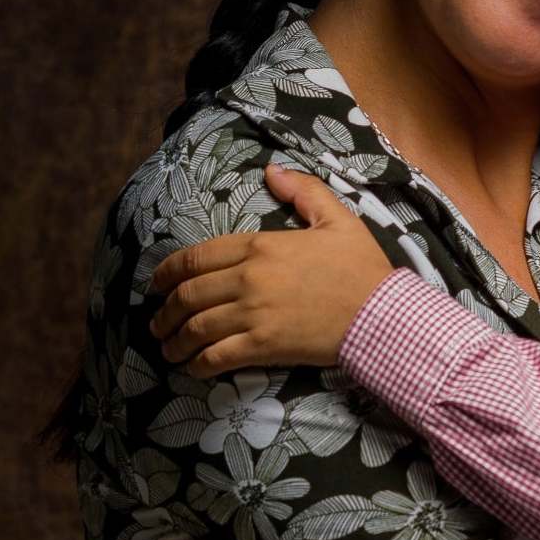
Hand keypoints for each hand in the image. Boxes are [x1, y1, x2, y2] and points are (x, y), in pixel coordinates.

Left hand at [147, 166, 394, 376]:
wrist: (383, 314)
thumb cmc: (363, 268)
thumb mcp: (337, 219)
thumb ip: (303, 191)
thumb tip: (272, 170)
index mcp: (260, 245)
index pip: (197, 257)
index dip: (168, 272)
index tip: (156, 284)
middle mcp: (248, 278)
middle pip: (189, 294)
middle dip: (165, 311)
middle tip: (158, 323)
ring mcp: (253, 314)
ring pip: (196, 327)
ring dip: (174, 340)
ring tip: (168, 349)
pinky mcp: (264, 346)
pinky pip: (216, 356)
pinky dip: (198, 364)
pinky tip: (193, 369)